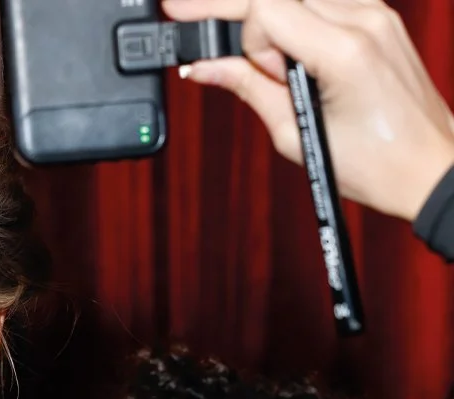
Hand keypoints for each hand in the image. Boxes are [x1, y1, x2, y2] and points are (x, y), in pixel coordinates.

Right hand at [165, 0, 453, 220]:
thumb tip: (204, 67)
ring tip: (266, 71)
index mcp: (344, 51)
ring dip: (267, 25)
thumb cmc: (375, 162)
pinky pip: (319, 3)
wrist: (429, 165)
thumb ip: (247, 88)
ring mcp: (375, 13)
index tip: (199, 34)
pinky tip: (284, 55)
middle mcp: (364, 19)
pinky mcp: (377, 17)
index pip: (265, 9)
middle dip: (233, 14)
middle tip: (186, 17)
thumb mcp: (294, 134)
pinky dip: (293, 23)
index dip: (230, 28)